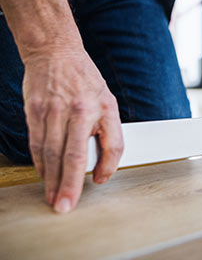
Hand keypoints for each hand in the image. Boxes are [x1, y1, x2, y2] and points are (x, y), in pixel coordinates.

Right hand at [22, 45, 123, 212]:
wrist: (56, 53)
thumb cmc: (86, 81)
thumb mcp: (109, 102)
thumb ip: (110, 134)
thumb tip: (101, 168)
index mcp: (101, 108)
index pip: (111, 145)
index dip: (107, 167)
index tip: (98, 182)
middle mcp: (77, 110)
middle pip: (72, 155)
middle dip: (67, 185)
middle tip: (65, 206)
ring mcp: (52, 110)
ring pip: (50, 153)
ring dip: (50, 179)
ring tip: (52, 197)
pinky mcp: (34, 111)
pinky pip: (36, 142)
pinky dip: (39, 162)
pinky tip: (43, 175)